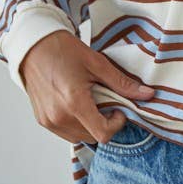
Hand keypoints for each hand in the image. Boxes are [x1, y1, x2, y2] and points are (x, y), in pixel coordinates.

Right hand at [19, 29, 155, 145]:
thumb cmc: (65, 51)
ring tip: (91, 101)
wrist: (35, 46)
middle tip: (106, 101)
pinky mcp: (42, 120)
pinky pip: (66, 132)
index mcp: (74, 103)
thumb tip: (148, 94)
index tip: (118, 108)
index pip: (102, 134)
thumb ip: (123, 84)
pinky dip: (76, 124)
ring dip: (90, 125)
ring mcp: (48, 121)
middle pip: (92, 137)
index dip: (116, 124)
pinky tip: (77, 104)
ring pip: (79, 137)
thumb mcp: (98, 64)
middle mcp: (59, 117)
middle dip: (104, 123)